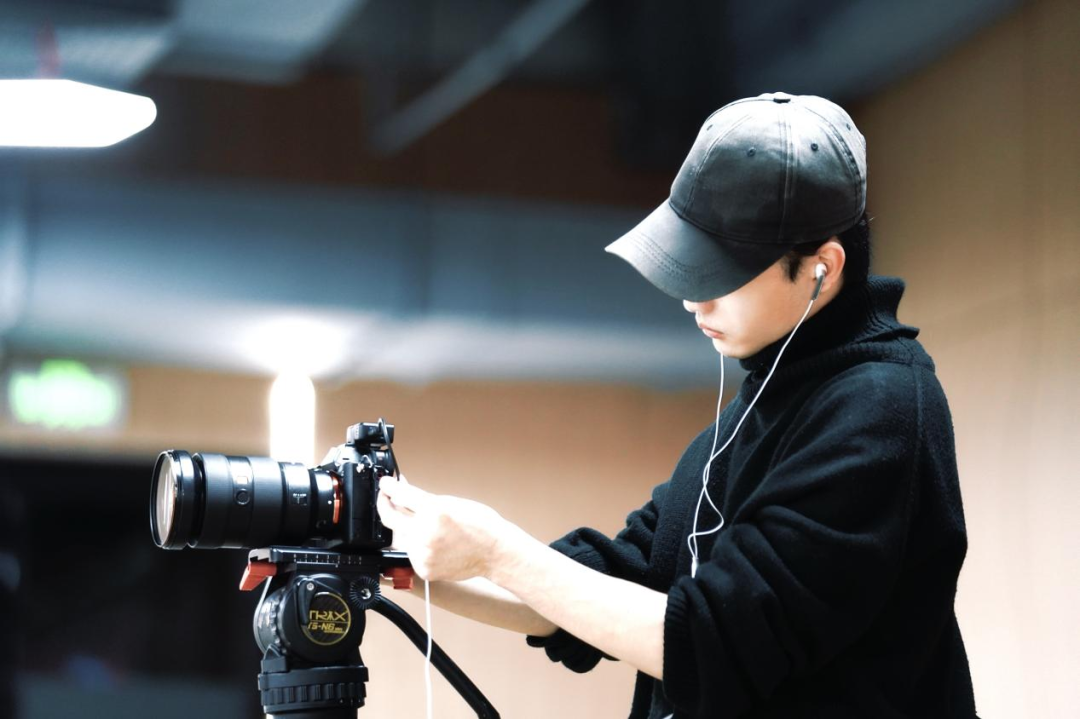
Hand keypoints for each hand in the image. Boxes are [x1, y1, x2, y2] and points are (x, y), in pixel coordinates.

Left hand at [377, 476, 506, 582]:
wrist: (495, 552)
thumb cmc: (480, 525)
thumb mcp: (452, 502)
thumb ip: (424, 499)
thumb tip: (402, 492)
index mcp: (434, 511)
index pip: (400, 494)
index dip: (388, 487)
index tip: (385, 483)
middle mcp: (426, 533)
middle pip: (390, 517)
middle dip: (385, 504)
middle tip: (386, 498)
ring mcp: (423, 553)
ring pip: (400, 536)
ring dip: (406, 527)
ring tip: (424, 523)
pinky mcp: (424, 568)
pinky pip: (411, 553)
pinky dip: (417, 545)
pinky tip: (433, 541)